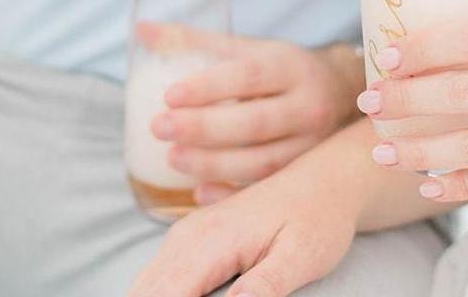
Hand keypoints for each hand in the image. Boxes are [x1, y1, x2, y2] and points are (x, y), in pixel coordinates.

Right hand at [128, 158, 357, 296]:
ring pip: (147, 284)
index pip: (164, 294)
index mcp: (211, 241)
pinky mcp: (191, 240)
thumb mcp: (302, 257)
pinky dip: (163, 295)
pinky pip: (160, 276)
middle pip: (145, 291)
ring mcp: (187, 235)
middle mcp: (189, 235)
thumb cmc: (317, 219)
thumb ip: (265, 287)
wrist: (323, 182)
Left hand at [138, 22, 362, 202]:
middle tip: (160, 128)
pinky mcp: (307, 174)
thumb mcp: (249, 48)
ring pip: (262, 161)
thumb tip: (143, 29)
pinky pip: (269, 190)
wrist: (343, 92)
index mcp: (288, 66)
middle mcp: (305, 105)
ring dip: (214, 164)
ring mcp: (310, 145)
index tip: (169, 95)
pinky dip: (233, 194)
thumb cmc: (282, 68)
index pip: (248, 76)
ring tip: (174, 159)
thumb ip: (198, 41)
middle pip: (254, 122)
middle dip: (204, 129)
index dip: (209, 87)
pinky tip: (199, 193)